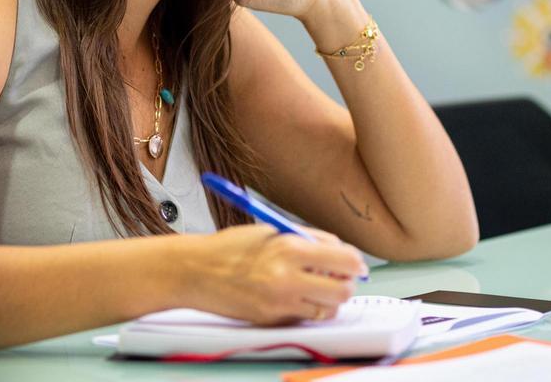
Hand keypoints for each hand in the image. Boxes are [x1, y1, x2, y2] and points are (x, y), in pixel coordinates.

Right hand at [179, 225, 367, 324]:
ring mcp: (281, 302)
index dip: (354, 262)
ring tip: (312, 286)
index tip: (353, 263)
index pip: (345, 259)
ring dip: (327, 299)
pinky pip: (306, 318)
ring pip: (328, 309)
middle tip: (337, 276)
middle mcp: (288, 277)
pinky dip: (307, 308)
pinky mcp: (273, 319)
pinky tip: (294, 295)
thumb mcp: (273, 231)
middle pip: (343, 289)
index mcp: (290, 248)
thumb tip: (340, 252)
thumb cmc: (231, 247)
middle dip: (345, 283)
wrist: (196, 271)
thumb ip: (308, 240)